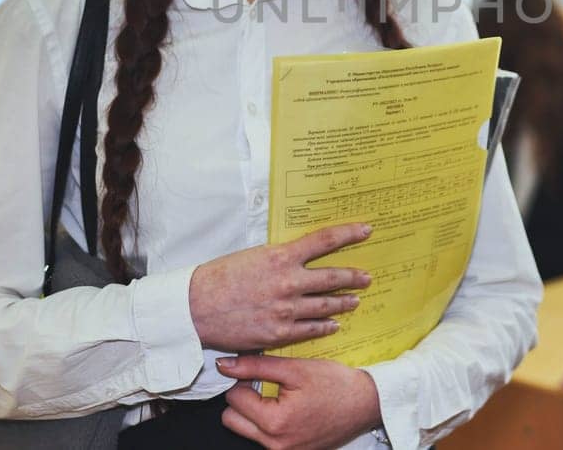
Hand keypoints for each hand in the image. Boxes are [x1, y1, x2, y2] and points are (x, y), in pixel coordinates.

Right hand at [190, 222, 372, 351]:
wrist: (196, 307)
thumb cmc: (220, 277)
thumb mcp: (253, 256)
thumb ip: (280, 258)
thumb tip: (299, 257)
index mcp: (281, 256)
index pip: (325, 241)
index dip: (349, 234)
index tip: (366, 230)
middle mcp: (288, 282)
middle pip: (332, 277)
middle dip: (353, 277)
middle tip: (367, 277)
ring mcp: (286, 310)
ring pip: (325, 305)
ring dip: (343, 302)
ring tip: (355, 301)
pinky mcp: (279, 333)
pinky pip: (310, 330)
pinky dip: (325, 326)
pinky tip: (333, 324)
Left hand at [216, 354, 382, 449]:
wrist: (367, 403)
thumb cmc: (336, 385)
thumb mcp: (295, 369)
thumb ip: (256, 366)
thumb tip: (225, 365)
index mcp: (275, 422)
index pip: (233, 399)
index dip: (245, 380)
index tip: (262, 374)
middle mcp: (276, 444)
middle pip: (232, 420)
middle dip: (243, 400)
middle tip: (266, 386)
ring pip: (246, 430)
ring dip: (255, 412)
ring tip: (279, 398)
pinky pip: (265, 439)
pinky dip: (269, 423)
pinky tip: (289, 409)